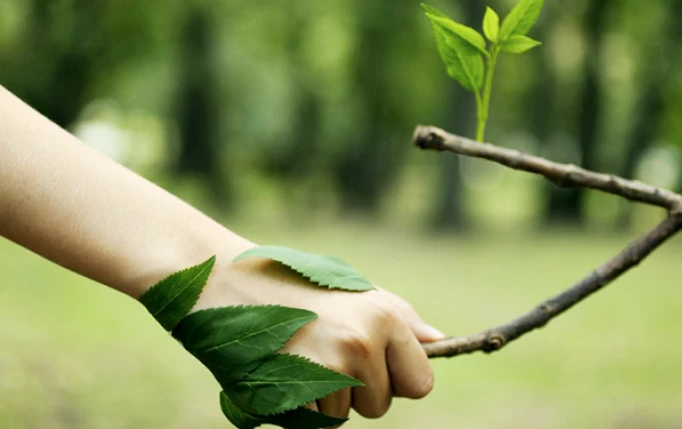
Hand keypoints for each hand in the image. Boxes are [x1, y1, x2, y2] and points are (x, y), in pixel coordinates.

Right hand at [193, 251, 445, 421]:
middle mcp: (362, 343)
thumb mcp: (353, 291)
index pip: (422, 383)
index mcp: (384, 317)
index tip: (375, 366)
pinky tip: (283, 369)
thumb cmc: (294, 284)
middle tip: (325, 352)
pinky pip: (313, 422)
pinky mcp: (294, 392)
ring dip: (324, 397)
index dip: (397, 380)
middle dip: (357, 390)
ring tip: (299, 355)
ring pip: (344, 415)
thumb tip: (439, 342)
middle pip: (380, 405)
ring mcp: (328, 369)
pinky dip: (298, 406)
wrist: (227, 281)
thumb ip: (398, 320)